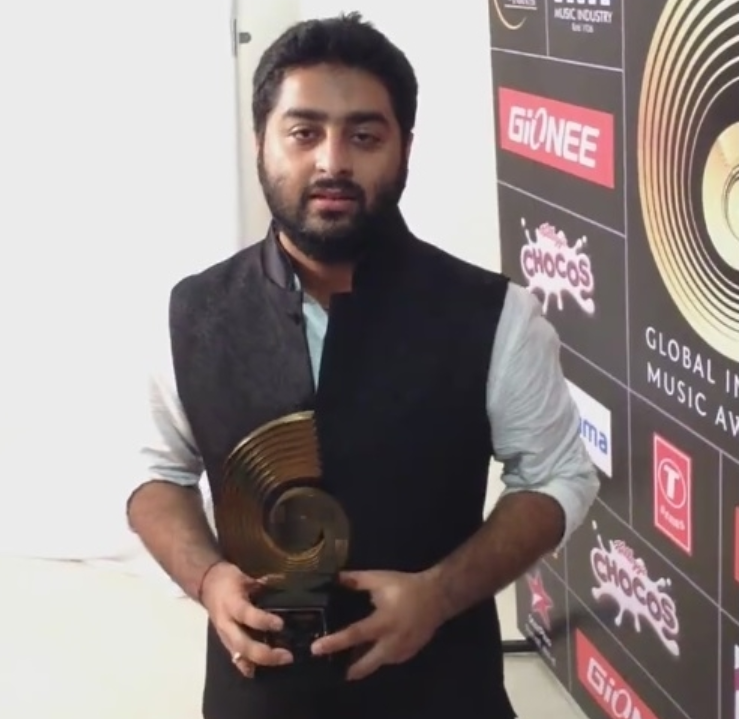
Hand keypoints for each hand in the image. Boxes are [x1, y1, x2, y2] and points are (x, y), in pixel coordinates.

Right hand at [200, 562, 291, 676]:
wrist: (205, 584)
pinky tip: (254, 673)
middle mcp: (226, 622)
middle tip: (287, 656)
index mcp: (231, 603)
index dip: (263, 621)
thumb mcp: (244, 576)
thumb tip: (283, 581)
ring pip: (239, 654)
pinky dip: (244, 665)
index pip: (246, 615)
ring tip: (281, 661)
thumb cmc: (227, 578)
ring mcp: (224, 634)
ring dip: (260, 661)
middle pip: (242, 644)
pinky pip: (233, 656)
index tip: (280, 624)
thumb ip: (262, 583)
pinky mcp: (224, 640)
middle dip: (265, 653)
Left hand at [311, 569, 445, 680]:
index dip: (334, 642)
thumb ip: (357, 580)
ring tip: (347, 662)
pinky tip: (370, 652)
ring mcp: (401, 651)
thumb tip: (335, 578)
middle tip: (333, 670)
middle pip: (366, 664)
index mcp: (382, 622)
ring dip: (363, 664)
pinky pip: (388, 660)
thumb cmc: (406, 587)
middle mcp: (391, 641)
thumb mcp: (380, 579)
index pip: (354, 635)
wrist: (437, 597)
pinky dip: (377, 658)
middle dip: (349, 669)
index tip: (316, 649)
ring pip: (377, 664)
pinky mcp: (408, 654)